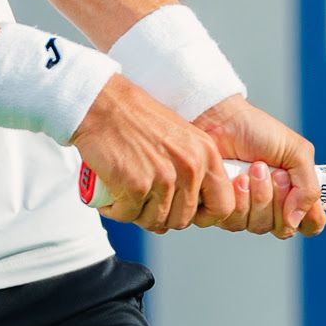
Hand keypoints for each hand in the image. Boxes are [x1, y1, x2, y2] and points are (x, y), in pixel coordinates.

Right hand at [75, 76, 238, 233]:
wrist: (103, 104)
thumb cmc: (136, 120)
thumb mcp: (180, 139)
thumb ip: (190, 173)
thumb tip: (182, 217)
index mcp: (206, 155)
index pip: (222, 207)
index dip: (202, 216)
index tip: (182, 210)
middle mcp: (190, 167)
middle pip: (182, 220)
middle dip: (160, 216)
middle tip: (142, 201)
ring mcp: (164, 178)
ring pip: (154, 222)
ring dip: (136, 214)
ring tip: (124, 195)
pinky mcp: (136, 185)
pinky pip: (128, 215)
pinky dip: (115, 210)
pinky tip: (110, 195)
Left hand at [195, 96, 325, 238]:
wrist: (219, 120)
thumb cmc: (257, 130)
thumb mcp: (296, 152)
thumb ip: (308, 188)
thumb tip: (295, 221)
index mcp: (295, 192)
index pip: (310, 224)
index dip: (308, 218)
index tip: (299, 196)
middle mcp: (272, 206)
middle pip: (283, 229)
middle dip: (278, 197)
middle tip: (272, 171)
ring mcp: (247, 210)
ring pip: (258, 226)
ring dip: (258, 195)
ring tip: (252, 168)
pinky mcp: (223, 210)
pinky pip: (234, 222)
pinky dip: (238, 198)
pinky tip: (235, 178)